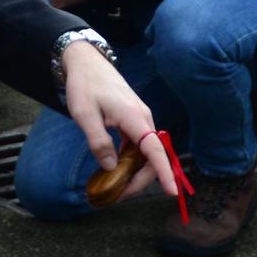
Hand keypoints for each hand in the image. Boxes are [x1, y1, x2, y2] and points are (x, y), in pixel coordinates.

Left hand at [59, 41, 180, 198]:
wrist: (87, 62)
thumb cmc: (85, 86)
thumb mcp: (85, 115)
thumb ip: (98, 142)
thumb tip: (111, 167)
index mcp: (134, 118)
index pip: (155, 151)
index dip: (164, 172)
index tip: (172, 192)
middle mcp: (143, 119)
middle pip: (152, 157)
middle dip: (140, 179)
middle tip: (118, 194)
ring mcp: (139, 118)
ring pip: (145, 152)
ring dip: (135, 171)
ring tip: (116, 186)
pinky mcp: (133, 119)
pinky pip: (138, 144)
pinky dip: (130, 159)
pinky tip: (116, 167)